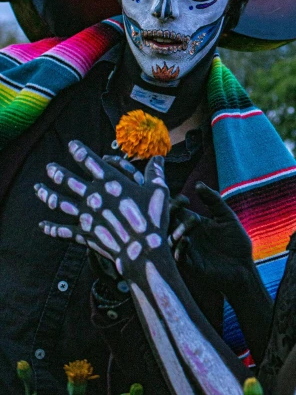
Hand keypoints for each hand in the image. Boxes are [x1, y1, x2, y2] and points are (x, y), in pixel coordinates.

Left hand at [35, 140, 170, 277]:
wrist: (142, 250)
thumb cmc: (152, 218)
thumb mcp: (158, 191)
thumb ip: (155, 172)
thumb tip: (159, 157)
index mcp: (110, 181)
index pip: (89, 160)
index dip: (79, 150)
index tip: (72, 144)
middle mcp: (93, 196)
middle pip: (68, 180)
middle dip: (57, 172)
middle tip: (49, 167)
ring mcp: (86, 215)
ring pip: (60, 202)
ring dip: (47, 195)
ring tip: (37, 189)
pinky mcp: (84, 234)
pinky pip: (63, 230)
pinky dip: (51, 228)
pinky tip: (42, 226)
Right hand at [170, 182, 253, 293]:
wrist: (244, 267)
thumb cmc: (236, 241)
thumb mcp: (226, 216)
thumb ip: (213, 200)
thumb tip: (198, 183)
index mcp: (191, 222)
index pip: (175, 209)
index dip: (175, 203)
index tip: (185, 200)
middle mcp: (185, 234)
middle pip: (166, 222)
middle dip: (169, 215)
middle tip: (178, 209)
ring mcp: (186, 250)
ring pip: (169, 239)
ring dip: (175, 231)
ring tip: (187, 227)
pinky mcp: (190, 265)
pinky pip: (177, 256)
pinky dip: (180, 247)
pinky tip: (187, 240)